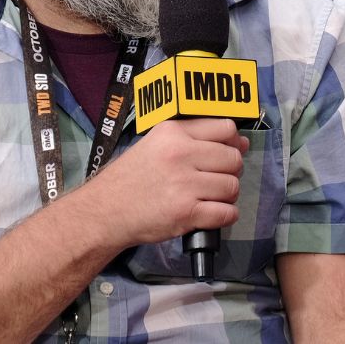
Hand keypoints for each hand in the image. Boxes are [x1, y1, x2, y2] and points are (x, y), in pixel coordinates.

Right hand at [85, 118, 249, 246]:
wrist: (103, 212)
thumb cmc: (131, 178)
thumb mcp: (156, 144)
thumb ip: (195, 139)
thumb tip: (241, 142)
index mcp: (173, 132)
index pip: (225, 128)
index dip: (232, 142)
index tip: (227, 153)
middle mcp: (180, 154)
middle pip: (233, 159)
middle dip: (230, 171)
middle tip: (214, 180)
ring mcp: (184, 184)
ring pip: (232, 187)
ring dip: (226, 196)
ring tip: (208, 197)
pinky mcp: (186, 213)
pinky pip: (227, 213)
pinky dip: (225, 216)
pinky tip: (210, 214)